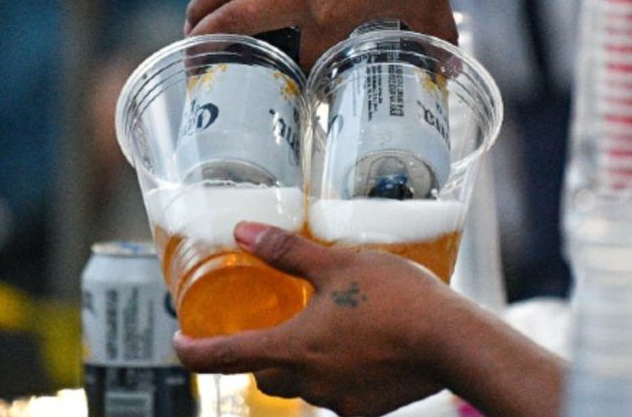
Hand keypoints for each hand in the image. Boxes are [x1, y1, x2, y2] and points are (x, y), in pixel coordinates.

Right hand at [169, 0, 456, 68]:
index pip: (301, 63)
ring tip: (185, 39)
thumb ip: (434, 33)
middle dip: (213, 53)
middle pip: (239, 27)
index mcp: (331, 13)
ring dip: (200, 17)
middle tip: (196, 73)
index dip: (293, 85)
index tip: (287, 99)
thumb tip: (448, 65)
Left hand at [173, 221, 458, 414]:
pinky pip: (337, 394)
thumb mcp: (337, 264)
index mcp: (294, 348)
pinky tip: (359, 348)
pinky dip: (335, 373)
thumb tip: (243, 232)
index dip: (194, 351)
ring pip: (302, 386)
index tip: (179, 344)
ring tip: (322, 331)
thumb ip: (285, 252)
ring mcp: (339, 400)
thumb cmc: (396, 298)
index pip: (225, 356)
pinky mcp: (367, 409)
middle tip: (265, 328)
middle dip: (257, 356)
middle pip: (264, 375)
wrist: (452, 341)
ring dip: (300, 364)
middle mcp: (310, 382)